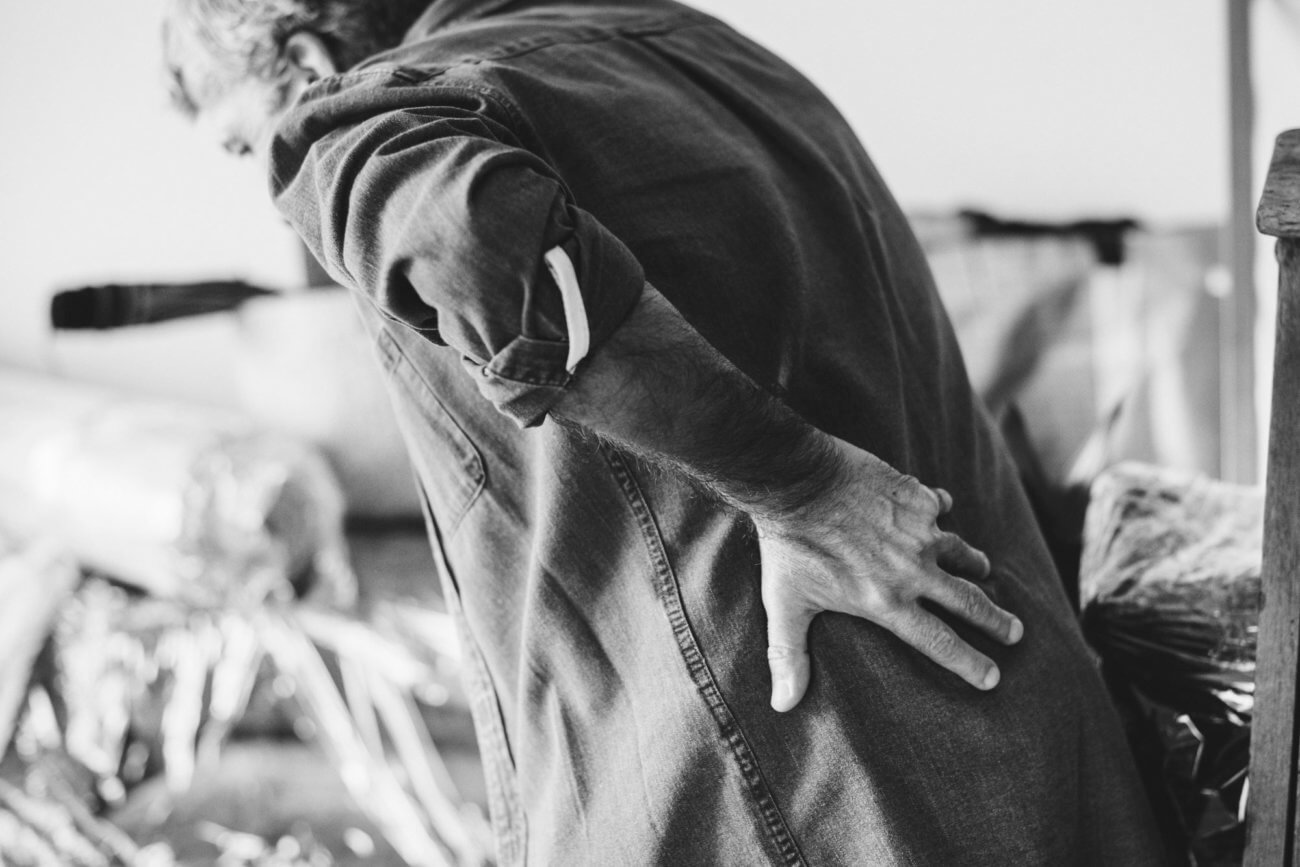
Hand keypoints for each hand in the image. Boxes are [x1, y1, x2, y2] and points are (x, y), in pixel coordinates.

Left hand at [756, 439, 1023, 711]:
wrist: (798, 481)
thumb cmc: (789, 546)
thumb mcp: (786, 605)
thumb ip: (788, 655)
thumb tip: (783, 706)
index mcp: (887, 602)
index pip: (939, 641)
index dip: (969, 663)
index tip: (992, 677)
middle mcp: (913, 571)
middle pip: (968, 602)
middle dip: (995, 621)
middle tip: (1016, 633)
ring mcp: (920, 532)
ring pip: (960, 552)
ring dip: (974, 564)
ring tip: (983, 569)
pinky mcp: (917, 497)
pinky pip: (939, 506)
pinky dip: (941, 510)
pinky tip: (942, 508)